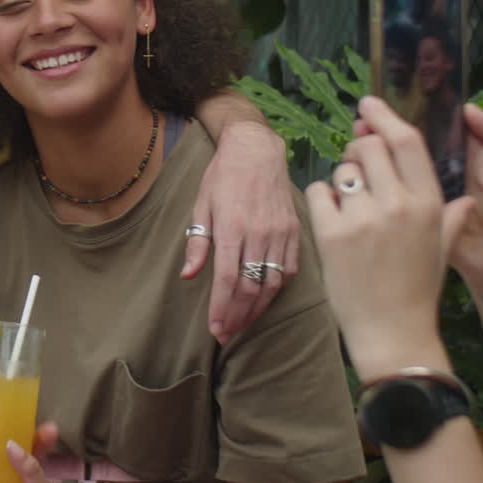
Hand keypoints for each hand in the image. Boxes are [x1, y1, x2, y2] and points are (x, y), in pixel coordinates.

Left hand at [182, 120, 297, 342]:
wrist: (257, 148)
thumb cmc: (223, 175)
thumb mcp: (201, 204)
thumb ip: (197, 242)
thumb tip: (188, 275)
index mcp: (231, 227)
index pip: (228, 280)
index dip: (222, 309)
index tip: (215, 329)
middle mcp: (259, 233)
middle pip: (251, 288)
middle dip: (238, 316)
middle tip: (226, 334)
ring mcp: (280, 233)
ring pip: (272, 283)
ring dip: (257, 309)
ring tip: (242, 324)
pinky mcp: (294, 231)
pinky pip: (290, 269)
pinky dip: (277, 289)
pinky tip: (264, 299)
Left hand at [306, 97, 470, 376]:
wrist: (392, 332)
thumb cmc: (417, 290)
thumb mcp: (442, 250)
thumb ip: (452, 219)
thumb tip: (468, 201)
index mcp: (429, 202)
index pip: (406, 141)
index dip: (385, 117)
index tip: (369, 104)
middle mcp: (399, 204)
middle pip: (370, 146)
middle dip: (359, 150)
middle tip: (357, 166)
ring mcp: (363, 218)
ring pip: (343, 169)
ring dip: (343, 179)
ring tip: (350, 207)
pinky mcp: (331, 234)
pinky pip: (318, 192)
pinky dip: (322, 199)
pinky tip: (332, 219)